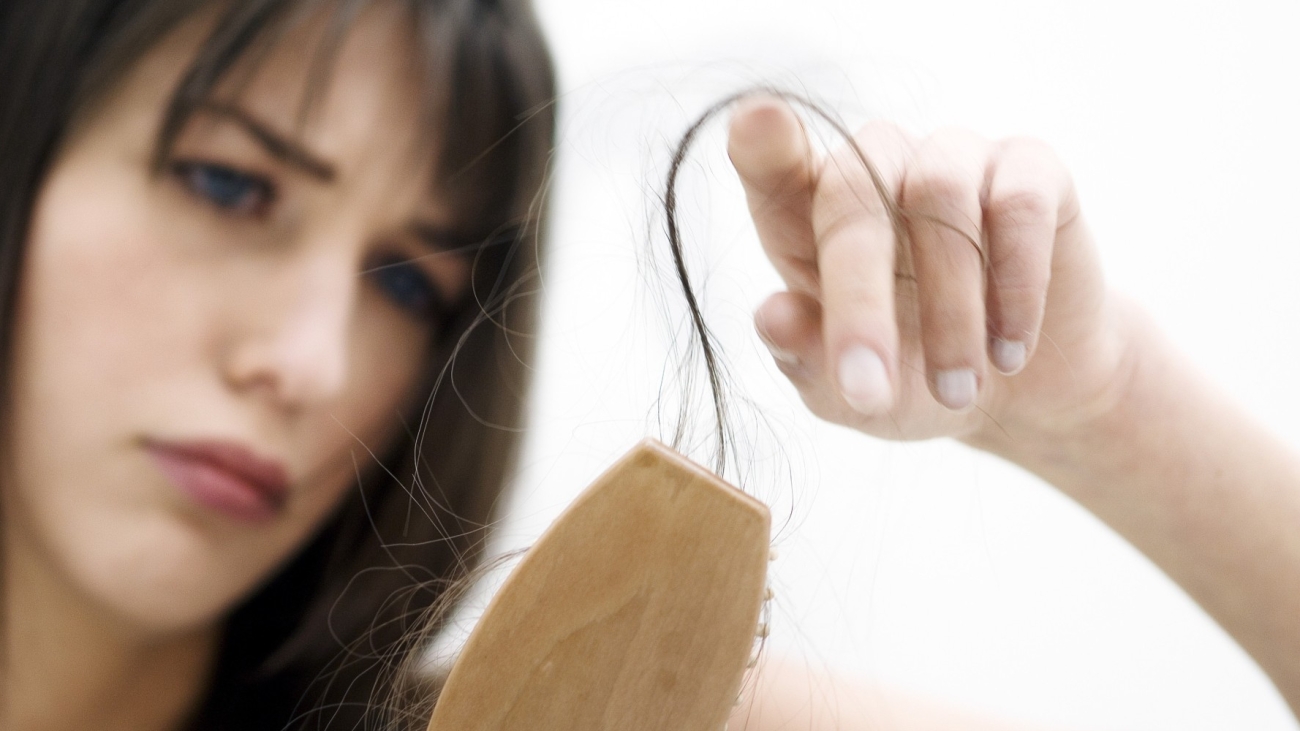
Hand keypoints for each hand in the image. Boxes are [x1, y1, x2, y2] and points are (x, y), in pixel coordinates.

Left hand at [728, 96, 1132, 444]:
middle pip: (851, 193)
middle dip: (857, 301)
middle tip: (869, 389)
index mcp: (806, 216)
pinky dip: (1016, 285)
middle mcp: (875, 168)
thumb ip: (805, 357)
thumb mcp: (849, 394)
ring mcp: (952, 159)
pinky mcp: (1031, 169)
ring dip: (950, 309)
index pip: (772, 163)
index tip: (755, 122)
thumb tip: (772, 315)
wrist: (1022, 397)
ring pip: (941, 194)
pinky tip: (1010, 349)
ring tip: (956, 391)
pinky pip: (1020, 203)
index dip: (763, 141)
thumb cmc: (910, 381)